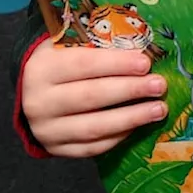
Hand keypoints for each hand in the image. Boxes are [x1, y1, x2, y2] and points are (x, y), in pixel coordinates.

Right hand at [21, 41, 166, 157]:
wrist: (33, 95)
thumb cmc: (61, 62)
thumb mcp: (71, 45)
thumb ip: (100, 43)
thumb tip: (144, 45)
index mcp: (43, 68)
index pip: (83, 64)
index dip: (117, 64)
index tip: (146, 63)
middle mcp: (39, 101)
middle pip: (91, 96)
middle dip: (130, 90)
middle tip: (159, 85)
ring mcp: (46, 129)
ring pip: (93, 127)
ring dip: (131, 118)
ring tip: (159, 109)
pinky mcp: (55, 149)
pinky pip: (91, 147)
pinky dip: (118, 137)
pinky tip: (138, 126)